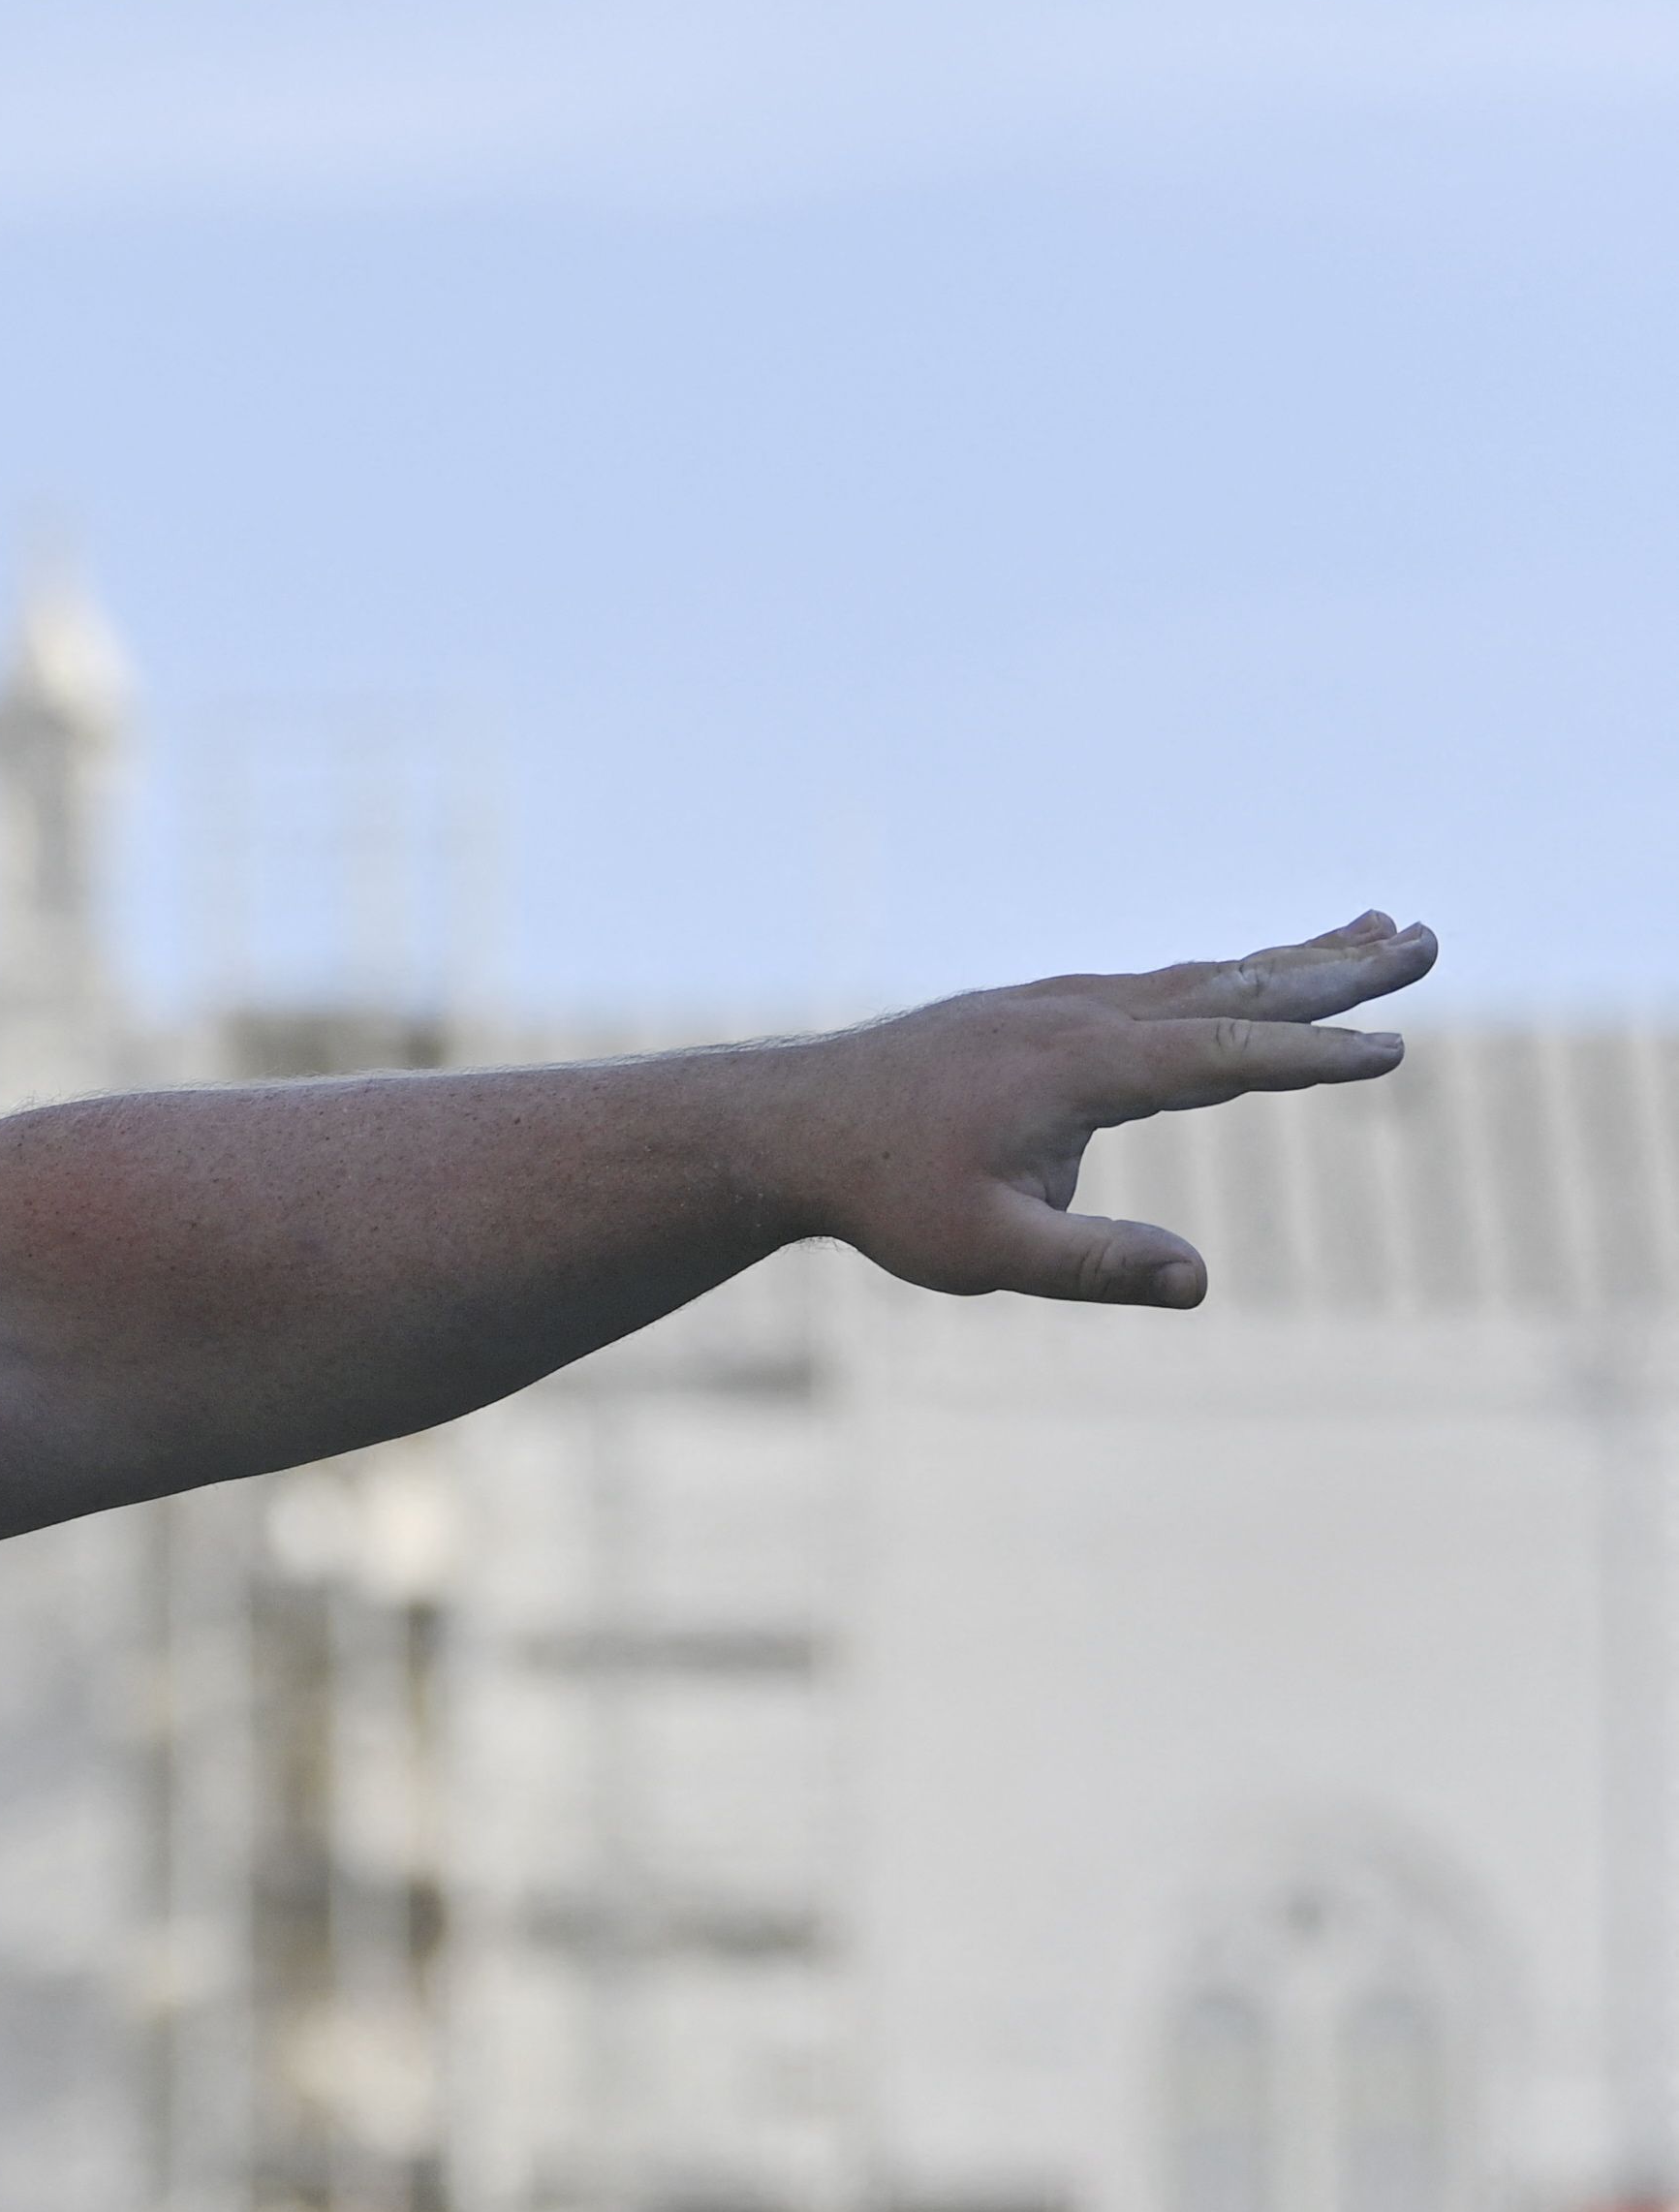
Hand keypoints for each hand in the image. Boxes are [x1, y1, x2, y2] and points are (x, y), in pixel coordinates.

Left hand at [781, 912, 1434, 1304]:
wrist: (784, 1127)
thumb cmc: (880, 1197)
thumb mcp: (981, 1253)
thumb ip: (1091, 1265)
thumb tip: (1198, 1282)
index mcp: (1079, 1069)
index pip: (1223, 1053)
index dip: (1313, 1053)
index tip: (1395, 1048)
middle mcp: (1078, 1017)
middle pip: (1231, 985)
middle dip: (1335, 967)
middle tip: (1427, 938)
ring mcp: (1055, 1005)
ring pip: (1195, 975)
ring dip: (1288, 955)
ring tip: (1371, 930)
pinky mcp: (1033, 1012)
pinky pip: (1150, 985)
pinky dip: (1217, 974)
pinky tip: (1242, 979)